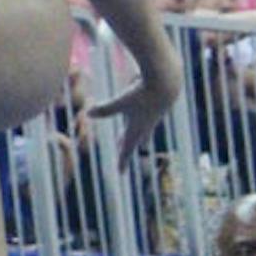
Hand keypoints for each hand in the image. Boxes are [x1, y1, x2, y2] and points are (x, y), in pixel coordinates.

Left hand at [87, 54, 181, 171]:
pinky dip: (146, 121)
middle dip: (129, 147)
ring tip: (142, 141)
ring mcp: (152, 115)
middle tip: (124, 156)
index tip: (120, 173)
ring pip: (145, 128)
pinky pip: (149, 116)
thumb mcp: (121, 101)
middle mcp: (146, 124)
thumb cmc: (144, 93)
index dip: (122, 160)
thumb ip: (105, 109)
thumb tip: (87, 113)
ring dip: (140, 135)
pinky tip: (149, 117)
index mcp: (137, 128)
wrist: (168, 82)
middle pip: (136, 139)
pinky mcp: (156, 106)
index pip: (127, 148)